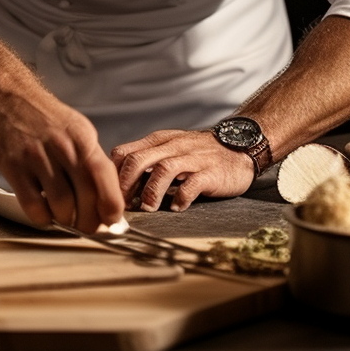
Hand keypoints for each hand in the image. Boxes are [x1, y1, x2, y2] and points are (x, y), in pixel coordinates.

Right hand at [0, 89, 123, 233]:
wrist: (13, 100)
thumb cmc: (50, 121)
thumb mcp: (79, 132)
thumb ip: (93, 163)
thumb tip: (110, 200)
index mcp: (82, 138)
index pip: (104, 175)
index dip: (111, 204)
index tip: (111, 220)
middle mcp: (62, 146)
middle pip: (85, 196)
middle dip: (89, 220)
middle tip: (86, 226)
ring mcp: (36, 156)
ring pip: (61, 205)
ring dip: (65, 219)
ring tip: (64, 216)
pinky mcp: (14, 166)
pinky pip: (33, 205)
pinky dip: (42, 217)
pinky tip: (44, 212)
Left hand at [110, 129, 254, 212]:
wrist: (240, 146)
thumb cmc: (199, 153)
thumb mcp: (169, 148)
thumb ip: (147, 160)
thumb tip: (118, 183)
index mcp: (158, 141)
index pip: (124, 152)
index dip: (113, 175)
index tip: (109, 195)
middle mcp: (172, 147)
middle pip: (138, 160)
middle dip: (125, 185)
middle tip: (123, 207)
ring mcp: (192, 158)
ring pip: (164, 169)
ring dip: (151, 191)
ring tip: (148, 208)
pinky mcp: (211, 172)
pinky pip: (193, 184)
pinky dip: (182, 197)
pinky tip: (177, 207)